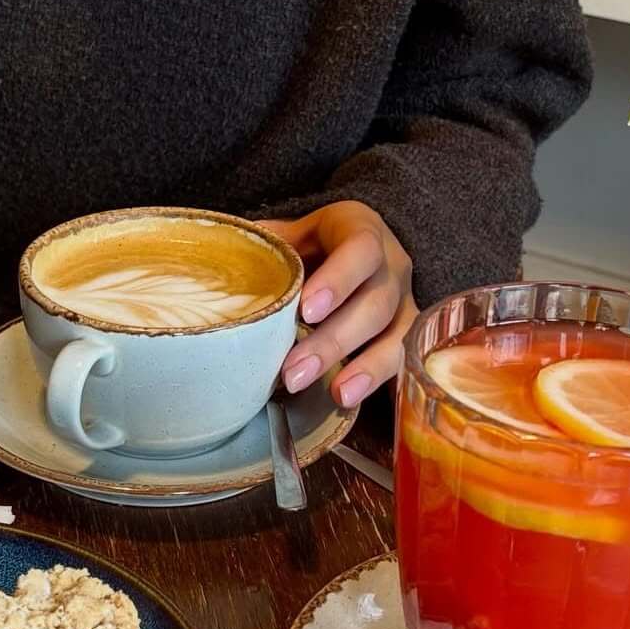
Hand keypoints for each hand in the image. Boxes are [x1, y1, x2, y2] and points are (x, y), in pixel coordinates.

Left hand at [259, 201, 417, 408]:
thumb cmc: (314, 242)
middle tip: (294, 371)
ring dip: (363, 367)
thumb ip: (267, 245)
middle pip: (374, 302)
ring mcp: (405, 299)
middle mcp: (390, 264)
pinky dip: (380, 380)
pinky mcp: (408, 331)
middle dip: (334, 340)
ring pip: (395, 333)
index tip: (306, 311)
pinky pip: (403, 356)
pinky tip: (354, 400)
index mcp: (360, 228)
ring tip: (335, 393)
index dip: (337, 281)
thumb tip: (222, 259)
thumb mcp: (293, 233)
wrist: (352, 244)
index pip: (359, 250)